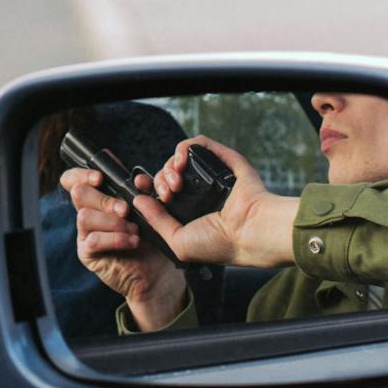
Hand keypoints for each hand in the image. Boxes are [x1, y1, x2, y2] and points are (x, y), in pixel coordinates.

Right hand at [59, 167, 188, 330]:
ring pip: (84, 216)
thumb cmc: (154, 238)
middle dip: (105, 199)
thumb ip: (143, 191)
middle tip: (126, 210)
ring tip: (134, 230)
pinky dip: (116, 239)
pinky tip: (132, 242)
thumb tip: (137, 179)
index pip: (74, 179)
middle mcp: (89, 212)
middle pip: (79, 193)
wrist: (159, 270)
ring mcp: (85, 233)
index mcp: (100, 198)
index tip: (100, 178)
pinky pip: (93, 240)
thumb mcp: (150, 209)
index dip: (82, 174)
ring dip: (113, 222)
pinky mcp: (87, 253)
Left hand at [135, 136, 296, 268]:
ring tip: (176, 183)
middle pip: (166, 174)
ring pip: (178, 158)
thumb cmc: (219, 244)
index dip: (148, 186)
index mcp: (189, 212)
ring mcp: (211, 175)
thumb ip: (156, 220)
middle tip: (167, 193)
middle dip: (159, 180)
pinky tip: (181, 162)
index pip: (161, 192)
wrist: (249, 232)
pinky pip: (198, 144)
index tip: (140, 186)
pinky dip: (183, 148)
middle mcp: (199, 192)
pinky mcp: (223, 159)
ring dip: (169, 166)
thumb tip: (139, 200)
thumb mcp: (177, 240)